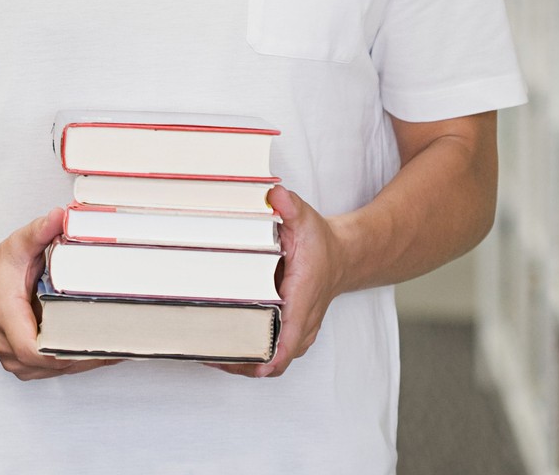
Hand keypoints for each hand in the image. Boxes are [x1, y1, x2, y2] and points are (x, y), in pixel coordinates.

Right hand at [0, 207, 118, 380]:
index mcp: (7, 319)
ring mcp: (16, 360)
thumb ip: (39, 231)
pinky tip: (101, 351)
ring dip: (85, 360)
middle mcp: (8, 346)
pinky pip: (54, 368)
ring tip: (119, 346)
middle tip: (123, 340)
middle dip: (88, 354)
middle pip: (53, 363)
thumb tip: (61, 216)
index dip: (66, 350)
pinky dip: (76, 360)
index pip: (34, 349)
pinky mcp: (25, 364)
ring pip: (56, 369)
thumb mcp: (17, 245)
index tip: (95, 342)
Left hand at [214, 186, 347, 377]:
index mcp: (304, 293)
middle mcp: (304, 318)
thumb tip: (274, 194)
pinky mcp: (295, 333)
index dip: (275, 353)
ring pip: (277, 361)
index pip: (292, 332)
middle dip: (249, 362)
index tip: (258, 365)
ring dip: (250, 363)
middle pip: (279, 357)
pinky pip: (276, 356)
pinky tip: (228, 352)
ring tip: (215, 356)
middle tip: (214, 355)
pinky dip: (255, 358)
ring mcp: (301, 330)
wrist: (343, 257)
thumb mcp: (305, 218)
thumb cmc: (322, 242)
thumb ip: (290, 206)